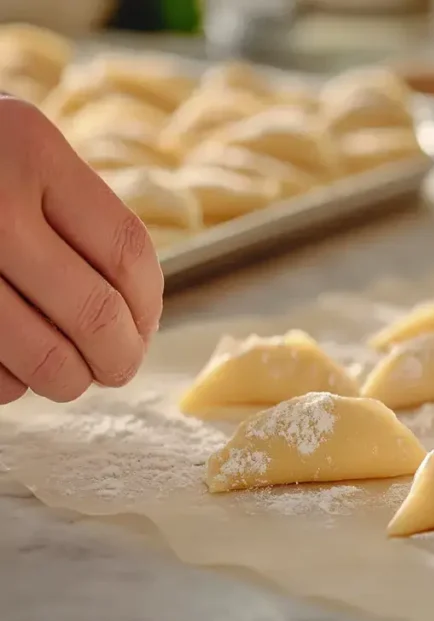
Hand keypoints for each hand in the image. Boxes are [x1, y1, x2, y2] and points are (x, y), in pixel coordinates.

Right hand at [0, 96, 162, 403]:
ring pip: (43, 356)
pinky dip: (9, 384)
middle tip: (117, 368)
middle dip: (118, 358)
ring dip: (67, 380)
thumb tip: (138, 320)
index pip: (127, 252)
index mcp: (31, 151)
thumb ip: (75, 214)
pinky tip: (9, 366)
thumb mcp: (18, 153)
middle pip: (95, 313)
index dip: (148, 307)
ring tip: (68, 375)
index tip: (142, 328)